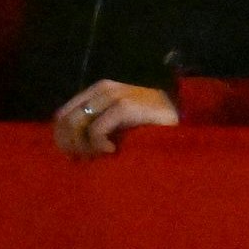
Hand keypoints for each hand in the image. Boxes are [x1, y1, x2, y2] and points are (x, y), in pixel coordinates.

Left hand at [52, 79, 175, 158]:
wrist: (186, 119)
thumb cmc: (151, 126)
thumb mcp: (118, 123)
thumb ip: (94, 124)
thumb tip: (68, 143)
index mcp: (98, 91)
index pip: (63, 114)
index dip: (62, 137)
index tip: (74, 156)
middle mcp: (104, 89)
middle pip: (66, 119)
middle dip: (70, 143)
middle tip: (86, 159)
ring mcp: (115, 96)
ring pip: (76, 123)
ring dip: (83, 145)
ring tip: (99, 155)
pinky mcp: (125, 106)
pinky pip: (95, 129)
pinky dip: (97, 144)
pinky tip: (112, 150)